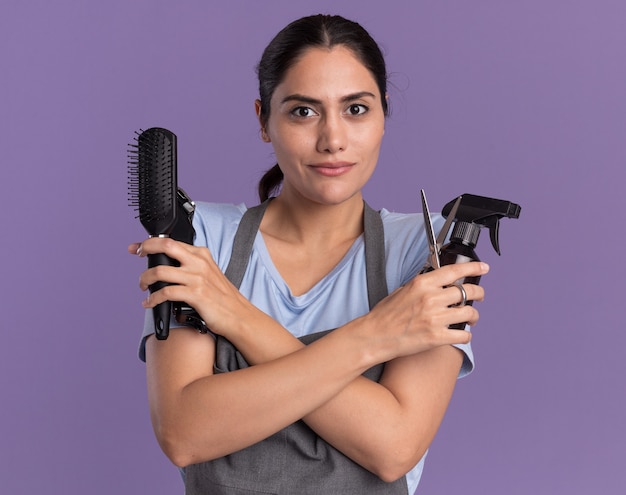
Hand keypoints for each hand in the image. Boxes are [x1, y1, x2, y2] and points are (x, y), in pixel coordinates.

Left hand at [128, 238, 252, 337]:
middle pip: (165, 246)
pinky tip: (149, 303)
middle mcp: (199, 262)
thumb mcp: (209, 273)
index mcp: (202, 254)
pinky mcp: (196, 295)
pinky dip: (152, 299)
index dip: (150, 242)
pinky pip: (165, 293)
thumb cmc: (223, 298)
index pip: (171, 241)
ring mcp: (197, 278)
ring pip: (160, 272)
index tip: (138, 246)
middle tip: (137, 255)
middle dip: (146, 248)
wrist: (239, 315)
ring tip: (143, 286)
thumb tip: (166, 267)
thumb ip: (191, 265)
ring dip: (145, 279)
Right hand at [362, 262, 488, 359]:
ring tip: (471, 318)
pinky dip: (466, 335)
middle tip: (480, 296)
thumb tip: (437, 283)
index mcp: (422, 284)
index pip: (454, 271)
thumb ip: (422, 285)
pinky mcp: (437, 337)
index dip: (473, 267)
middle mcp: (431, 299)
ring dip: (474, 316)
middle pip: (468, 292)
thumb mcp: (402, 290)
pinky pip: (463, 335)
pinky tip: (461, 334)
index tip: (483, 267)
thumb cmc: (385, 315)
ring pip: (469, 313)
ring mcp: (435, 318)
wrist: (375, 336)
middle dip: (479, 293)